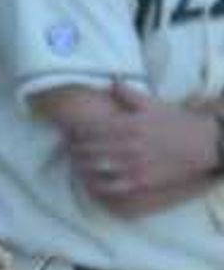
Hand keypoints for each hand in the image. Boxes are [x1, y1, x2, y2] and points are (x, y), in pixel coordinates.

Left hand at [62, 85, 219, 218]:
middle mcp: (128, 145)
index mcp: (128, 125)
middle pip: (89, 149)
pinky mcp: (140, 181)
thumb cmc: (176, 122)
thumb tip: (110, 83)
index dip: (74, 132)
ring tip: (75, 164)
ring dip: (80, 167)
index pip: (90, 129)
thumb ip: (129, 94)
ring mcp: (133, 165)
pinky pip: (110, 186)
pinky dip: (95, 185)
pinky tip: (89, 183)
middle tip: (67, 149)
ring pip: (95, 168)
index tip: (66, 133)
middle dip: (74, 149)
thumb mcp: (153, 104)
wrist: (203, 144)